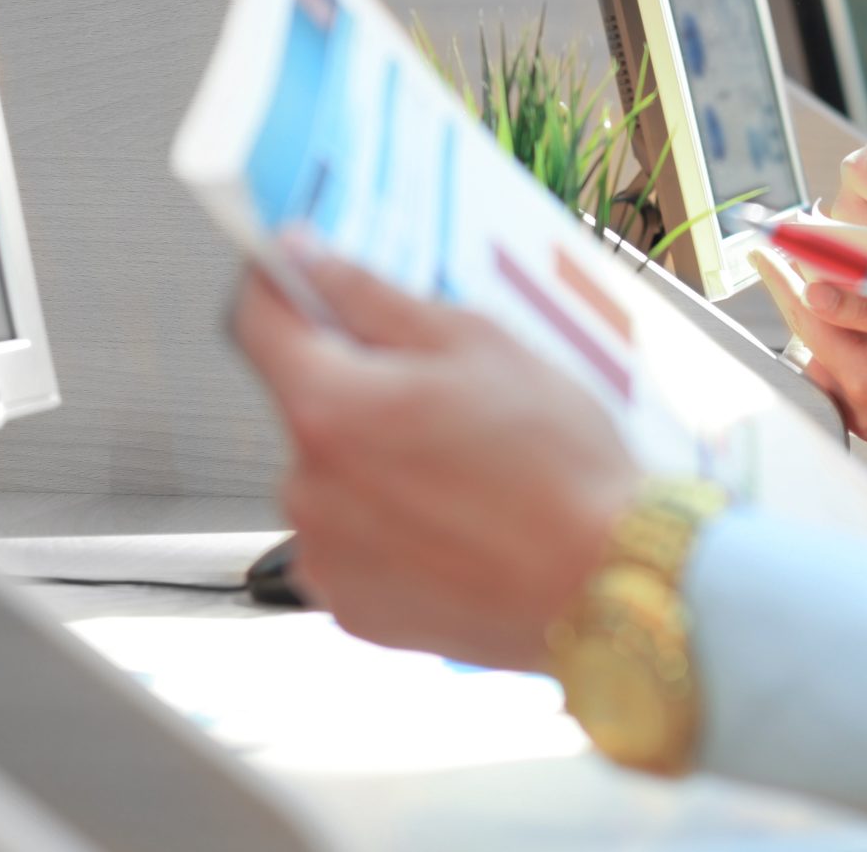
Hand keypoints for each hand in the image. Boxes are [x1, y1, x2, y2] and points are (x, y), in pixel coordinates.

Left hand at [233, 244, 641, 671]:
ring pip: (332, 476)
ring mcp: (327, 556)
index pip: (255, 322)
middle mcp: (307, 489)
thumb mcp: (477, 342)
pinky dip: (391, 524)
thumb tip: (307, 260)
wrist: (610, 587)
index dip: (278, 285)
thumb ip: (371, 296)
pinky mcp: (354, 607)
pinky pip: (353, 541)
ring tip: (467, 469)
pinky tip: (460, 519)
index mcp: (330, 409)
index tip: (301, 274)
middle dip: (360, 386)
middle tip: (445, 392)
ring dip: (377, 460)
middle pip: (306, 404)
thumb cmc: (559, 468)